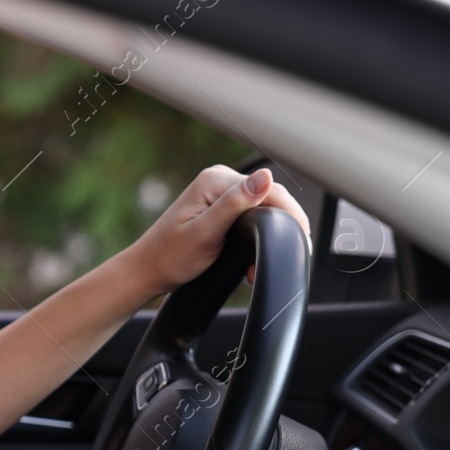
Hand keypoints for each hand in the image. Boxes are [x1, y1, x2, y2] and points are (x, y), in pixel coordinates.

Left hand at [114, 165, 311, 298]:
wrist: (147, 272)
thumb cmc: (170, 257)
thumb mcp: (205, 232)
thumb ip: (235, 204)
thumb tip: (265, 177)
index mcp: (216, 180)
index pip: (269, 190)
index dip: (290, 214)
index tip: (302, 240)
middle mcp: (219, 181)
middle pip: (269, 199)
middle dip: (280, 228)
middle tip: (285, 257)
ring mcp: (220, 194)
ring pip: (263, 210)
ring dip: (268, 236)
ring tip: (258, 266)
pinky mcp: (220, 209)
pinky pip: (250, 217)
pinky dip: (256, 238)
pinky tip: (249, 262)